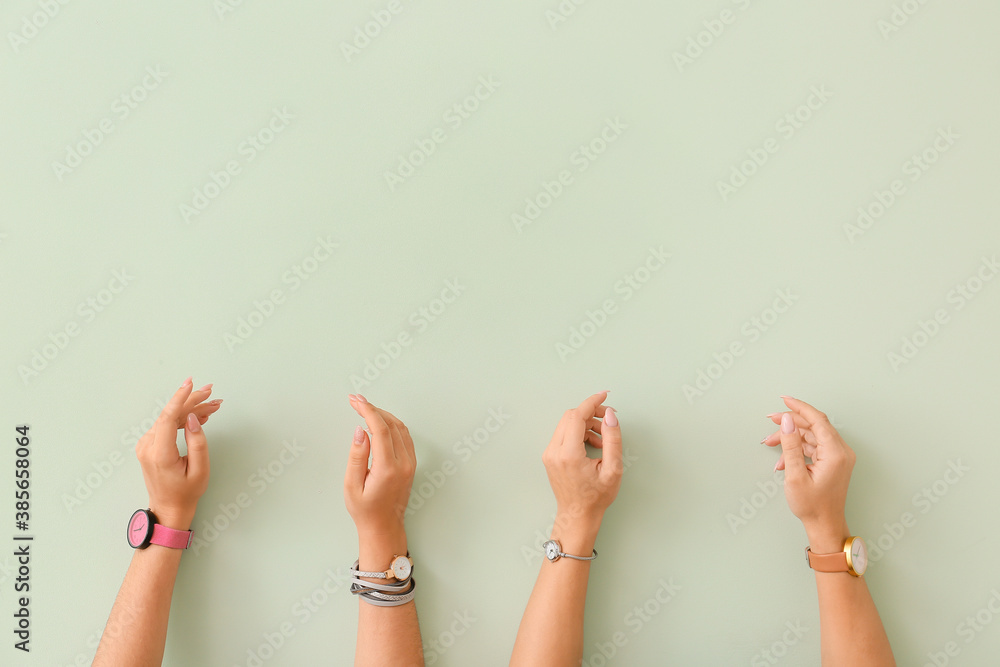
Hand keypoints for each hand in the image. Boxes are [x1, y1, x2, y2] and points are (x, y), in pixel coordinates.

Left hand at [136, 378, 221, 530]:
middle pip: (170, 415)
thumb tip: (192, 418)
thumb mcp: (200, 470)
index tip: (191, 384)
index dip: (180, 398)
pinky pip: (166, 425)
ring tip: (212, 406)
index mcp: (160, 454)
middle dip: (192, 402)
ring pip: (169, 418)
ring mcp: (146, 445)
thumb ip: (197, 442)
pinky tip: (198, 415)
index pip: (167, 418)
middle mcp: (148, 447)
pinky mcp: (149, 445)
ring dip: (190, 410)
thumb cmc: (186, 493)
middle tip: (213, 394)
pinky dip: (182, 418)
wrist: (168, 508)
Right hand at [344, 394, 415, 568]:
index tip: (355, 401)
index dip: (368, 411)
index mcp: (388, 468)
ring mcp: (410, 463)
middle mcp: (404, 464)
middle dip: (373, 408)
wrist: (383, 526)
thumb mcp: (352, 485)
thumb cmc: (365, 510)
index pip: (381, 429)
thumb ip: (357, 456)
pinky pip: (404, 436)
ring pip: (400, 428)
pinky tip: (379, 421)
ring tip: (365, 408)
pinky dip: (391, 424)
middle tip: (356, 400)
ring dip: (383, 414)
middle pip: (392, 424)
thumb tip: (361, 431)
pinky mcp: (411, 464)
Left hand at [542, 392, 621, 553]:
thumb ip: (612, 439)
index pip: (577, 416)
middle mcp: (554, 451)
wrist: (578, 515)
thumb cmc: (596, 497)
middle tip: (608, 420)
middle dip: (591, 413)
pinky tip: (593, 445)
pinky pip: (563, 434)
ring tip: (603, 440)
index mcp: (569, 454)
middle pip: (570, 416)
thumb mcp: (613, 469)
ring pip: (566, 424)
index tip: (604, 395)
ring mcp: (549, 454)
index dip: (592, 402)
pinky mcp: (550, 456)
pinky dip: (579, 432)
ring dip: (586, 424)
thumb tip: (610, 415)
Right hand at [763, 396, 853, 551]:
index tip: (784, 400)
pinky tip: (783, 459)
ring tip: (770, 442)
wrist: (825, 525)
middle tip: (771, 419)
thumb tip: (787, 421)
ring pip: (812, 436)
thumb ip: (791, 445)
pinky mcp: (834, 462)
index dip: (799, 407)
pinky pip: (814, 447)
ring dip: (791, 437)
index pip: (817, 420)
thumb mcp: (795, 475)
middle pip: (814, 426)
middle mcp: (841, 452)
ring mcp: (838, 457)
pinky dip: (798, 449)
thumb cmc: (812, 506)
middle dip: (791, 422)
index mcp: (835, 453)